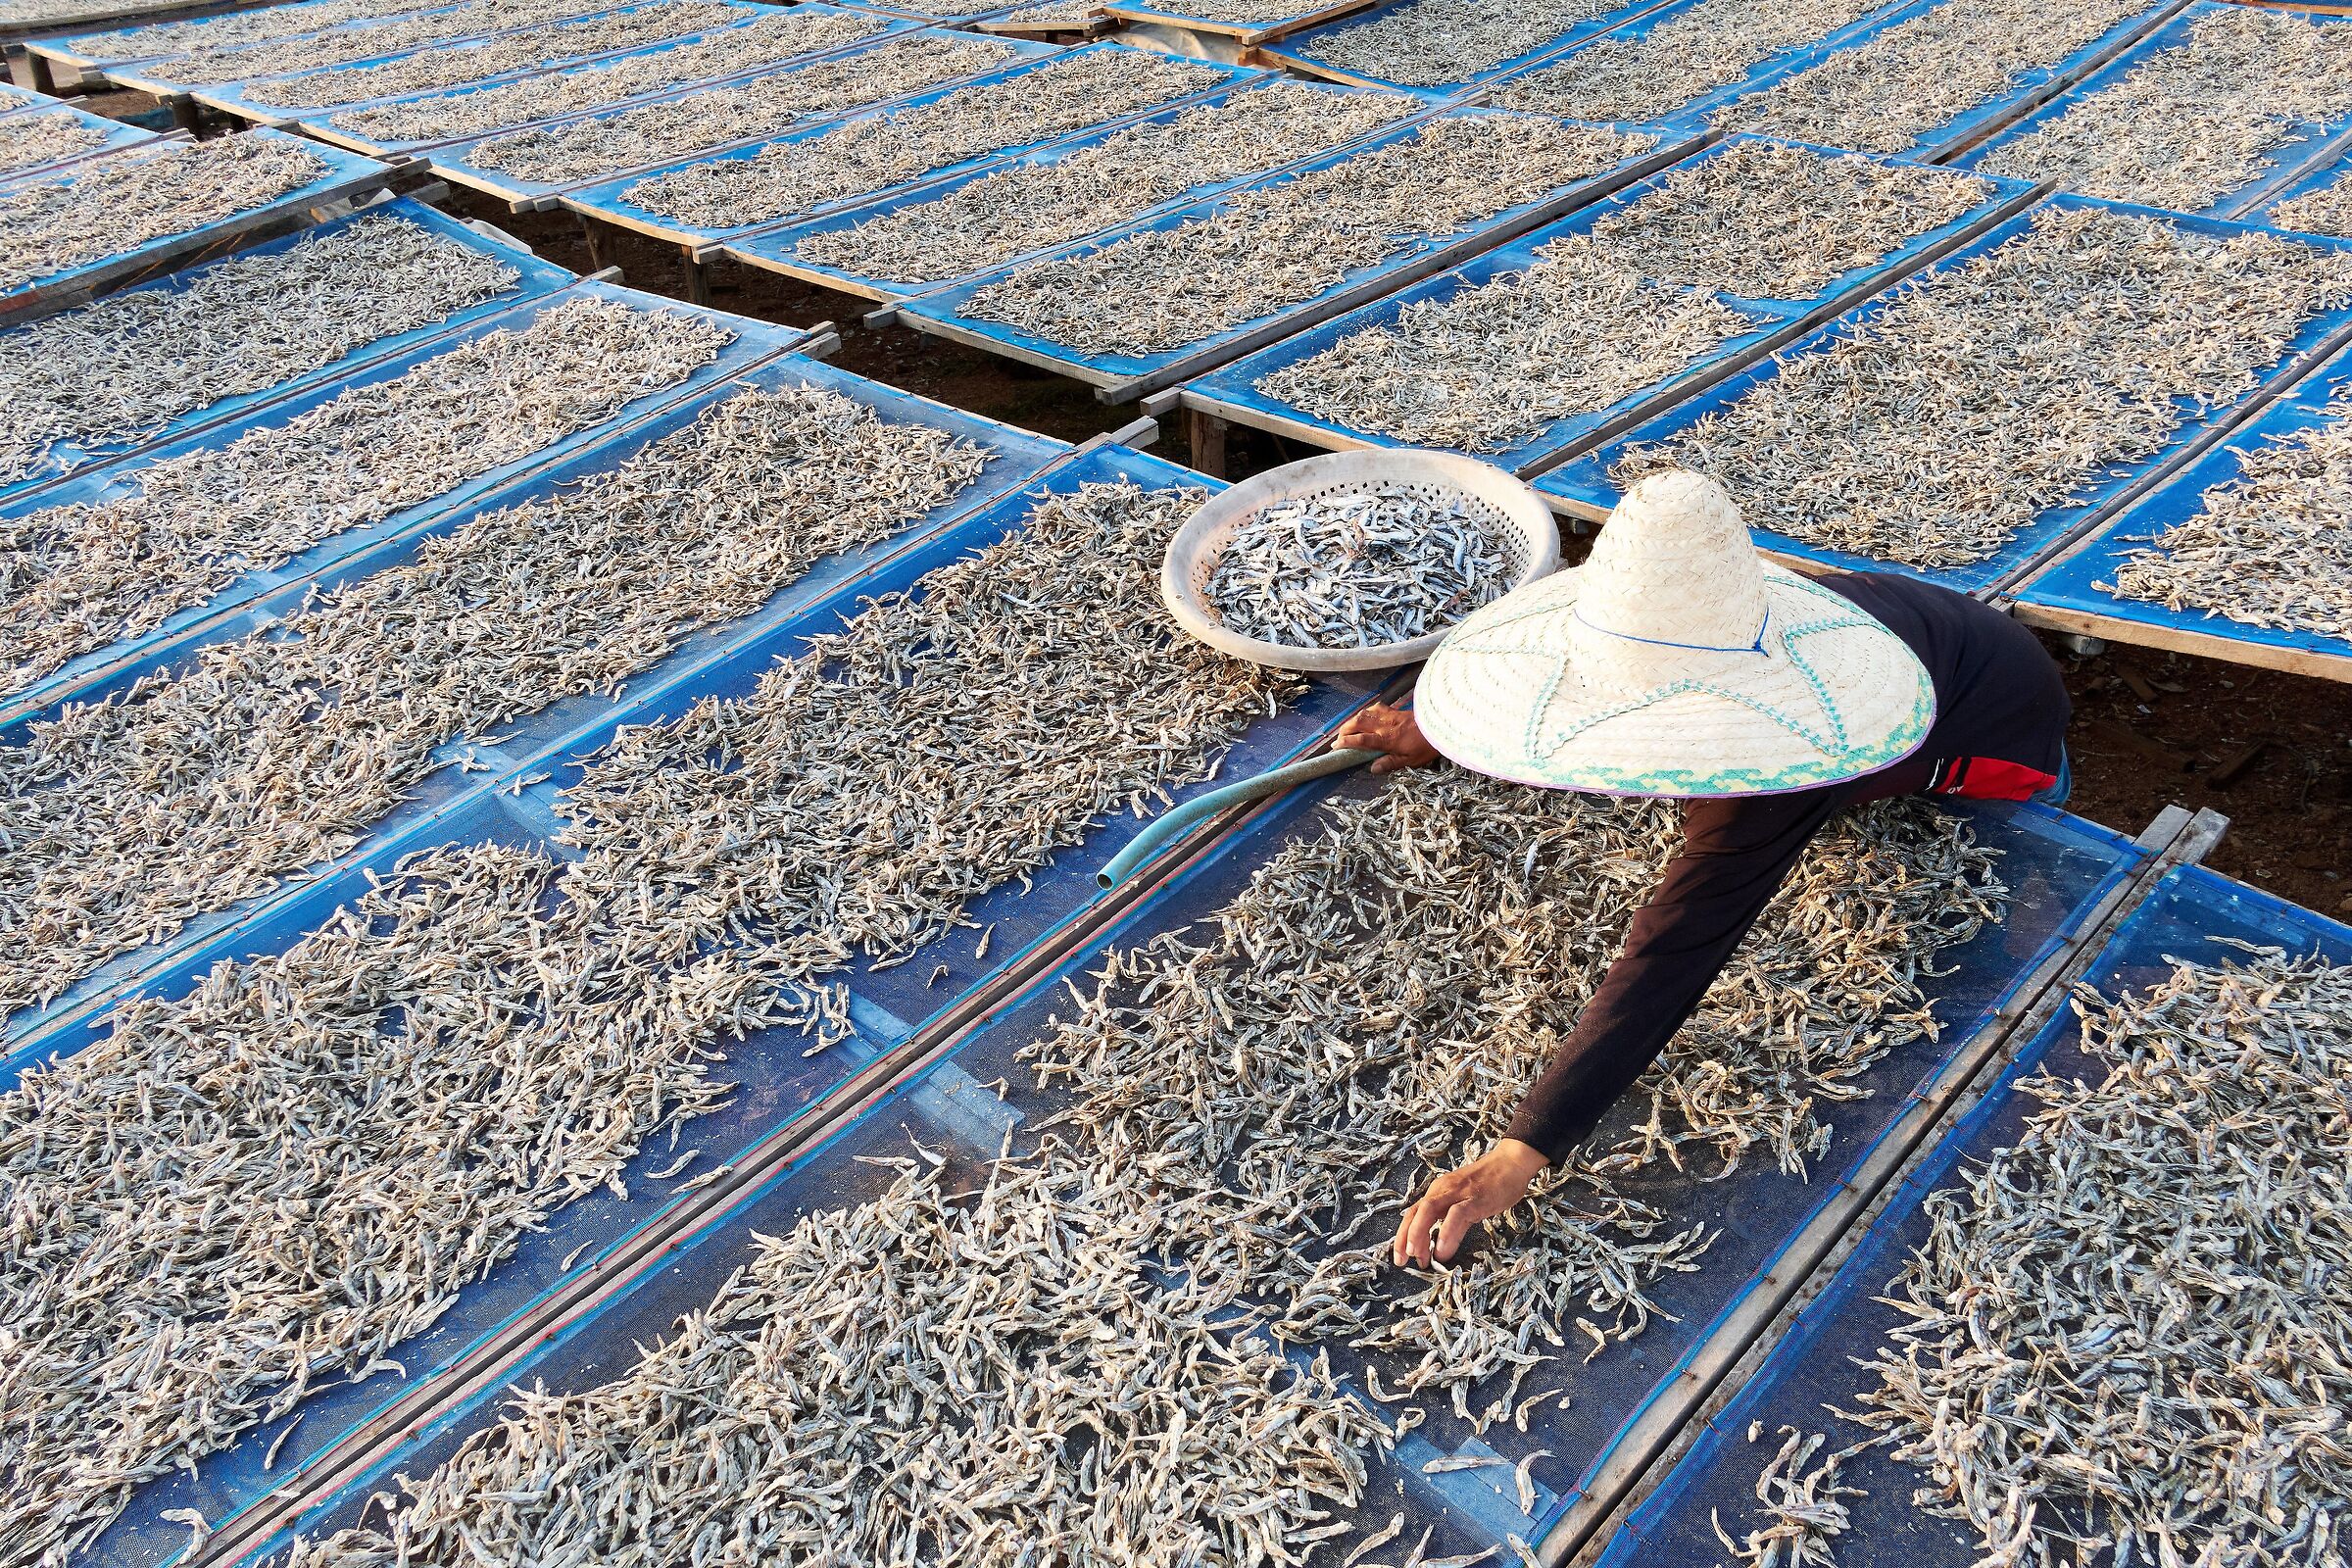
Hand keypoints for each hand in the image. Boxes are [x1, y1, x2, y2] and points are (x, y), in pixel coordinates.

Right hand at [1335, 702, 1440, 774]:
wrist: (1440, 726)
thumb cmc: (1426, 745)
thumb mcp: (1410, 760)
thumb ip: (1390, 763)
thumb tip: (1373, 769)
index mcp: (1387, 739)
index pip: (1361, 740)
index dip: (1346, 742)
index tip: (1336, 746)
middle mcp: (1385, 725)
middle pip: (1358, 722)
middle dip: (1345, 729)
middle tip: (1339, 737)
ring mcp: (1390, 715)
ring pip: (1365, 712)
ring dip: (1353, 719)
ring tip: (1348, 727)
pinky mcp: (1396, 710)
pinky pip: (1377, 707)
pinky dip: (1368, 711)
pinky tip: (1367, 714)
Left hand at [1392, 1140, 1549, 1268]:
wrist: (1511, 1163)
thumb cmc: (1489, 1184)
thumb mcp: (1464, 1203)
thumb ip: (1450, 1221)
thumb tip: (1438, 1247)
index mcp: (1438, 1191)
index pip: (1413, 1213)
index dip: (1403, 1235)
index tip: (1401, 1256)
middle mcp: (1443, 1190)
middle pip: (1415, 1212)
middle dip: (1404, 1237)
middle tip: (1403, 1260)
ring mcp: (1458, 1193)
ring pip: (1429, 1211)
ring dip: (1419, 1234)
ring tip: (1418, 1256)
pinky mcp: (1475, 1197)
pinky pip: (1456, 1216)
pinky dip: (1447, 1234)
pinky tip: (1443, 1251)